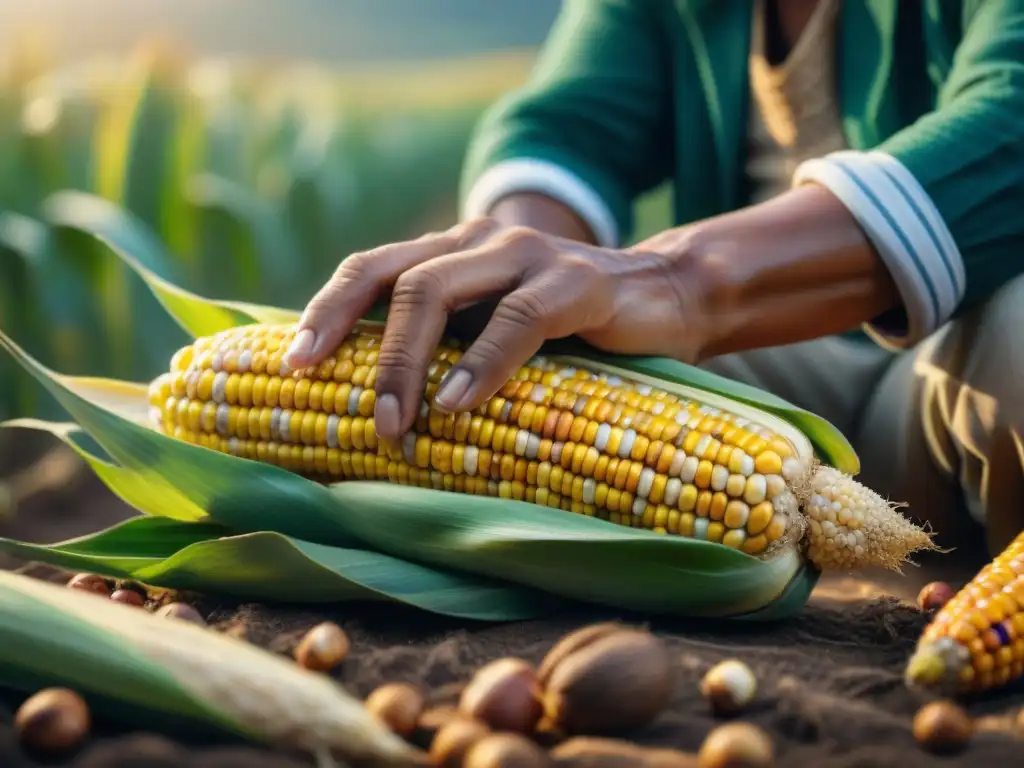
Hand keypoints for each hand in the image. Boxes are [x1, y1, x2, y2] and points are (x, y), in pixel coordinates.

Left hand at [283, 217, 712, 440]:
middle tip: (352, 414)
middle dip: (356, 344)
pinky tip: (459, 405)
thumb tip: (372, 406)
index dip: (327, 312)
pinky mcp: (578, 281)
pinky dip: (481, 364)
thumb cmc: (572, 332)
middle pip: (394, 277)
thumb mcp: (496, 330)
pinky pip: (517, 318)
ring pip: (439, 290)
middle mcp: (481, 241)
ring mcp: (528, 255)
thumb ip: (448, 344)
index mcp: (453, 252)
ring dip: (407, 362)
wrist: (667, 297)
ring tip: (395, 425)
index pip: (370, 269)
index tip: (294, 366)